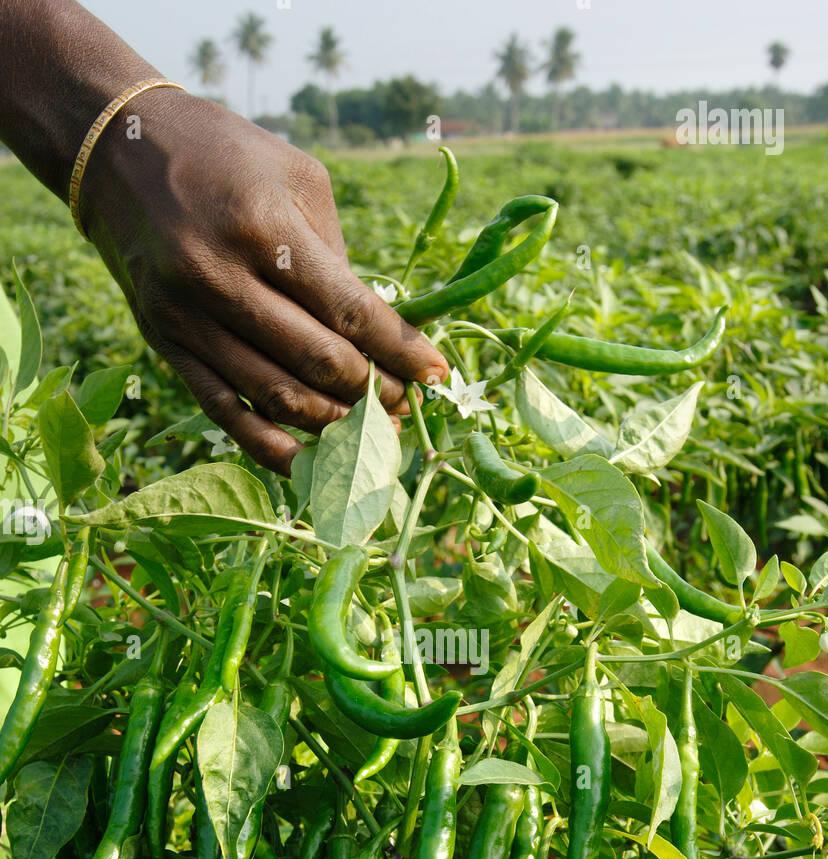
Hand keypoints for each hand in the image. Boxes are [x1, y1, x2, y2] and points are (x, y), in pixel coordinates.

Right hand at [80, 91, 448, 473]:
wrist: (117, 153)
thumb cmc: (224, 156)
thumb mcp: (295, 177)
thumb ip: (336, 255)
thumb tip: (379, 332)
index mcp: (263, 226)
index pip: (350, 310)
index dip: (401, 350)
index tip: (438, 375)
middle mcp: (221, 277)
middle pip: (317, 360)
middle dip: (373, 391)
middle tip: (406, 404)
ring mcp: (188, 317)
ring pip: (275, 395)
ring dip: (332, 424)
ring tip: (370, 430)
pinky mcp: (167, 345)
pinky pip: (224, 412)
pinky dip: (270, 447)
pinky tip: (310, 464)